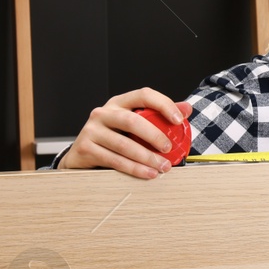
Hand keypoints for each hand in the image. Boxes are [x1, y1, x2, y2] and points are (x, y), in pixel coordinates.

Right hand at [57, 89, 192, 178]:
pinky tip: (148, 173)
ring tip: (163, 166)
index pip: (144, 95)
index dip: (164, 104)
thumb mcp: (134, 123)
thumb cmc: (113, 136)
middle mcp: (103, 113)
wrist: (81, 154)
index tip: (179, 119)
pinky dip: (134, 168)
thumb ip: (159, 115)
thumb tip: (187, 108)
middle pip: (132, 121)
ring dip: (147, 158)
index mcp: (119, 103)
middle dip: (155, 136)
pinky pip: (115, 160)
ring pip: (124, 144)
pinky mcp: (86, 149)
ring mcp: (92, 130)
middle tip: (169, 148)